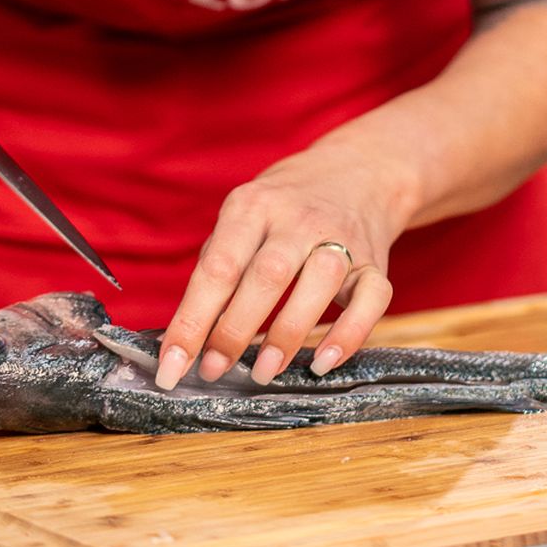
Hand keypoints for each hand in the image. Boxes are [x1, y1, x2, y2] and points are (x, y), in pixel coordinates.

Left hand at [154, 136, 415, 390]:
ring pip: (320, 282)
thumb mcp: (241, 216)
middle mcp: (297, 218)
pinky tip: (322, 363)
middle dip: (234, 330)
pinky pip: (372, 299)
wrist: (354, 173)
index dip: (192, 320)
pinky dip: (349, 334)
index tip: (171, 365)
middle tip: (212, 370)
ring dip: (287, 334)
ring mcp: (341, 238)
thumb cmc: (281, 209)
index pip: (217, 267)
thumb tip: (183, 335)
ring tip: (262, 373)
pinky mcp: (375, 262)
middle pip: (266, 275)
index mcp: (252, 206)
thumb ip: (217, 265)